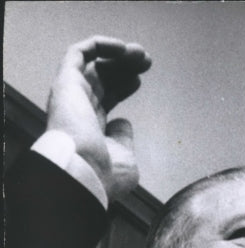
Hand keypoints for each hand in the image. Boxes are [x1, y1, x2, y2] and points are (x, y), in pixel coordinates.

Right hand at [46, 36, 151, 199]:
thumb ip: (124, 139)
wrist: (85, 174)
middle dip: (124, 66)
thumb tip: (123, 122)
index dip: (122, 86)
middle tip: (147, 61)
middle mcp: (78, 110)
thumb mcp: (125, 159)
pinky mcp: (66, 82)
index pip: (104, 98)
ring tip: (142, 54)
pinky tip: (122, 48)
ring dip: (118, 54)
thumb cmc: (105, 175)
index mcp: (89, 129)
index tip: (140, 79)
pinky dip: (99, 45)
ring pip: (92, 63)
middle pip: (101, 78)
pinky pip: (78, 53)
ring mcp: (71, 95)